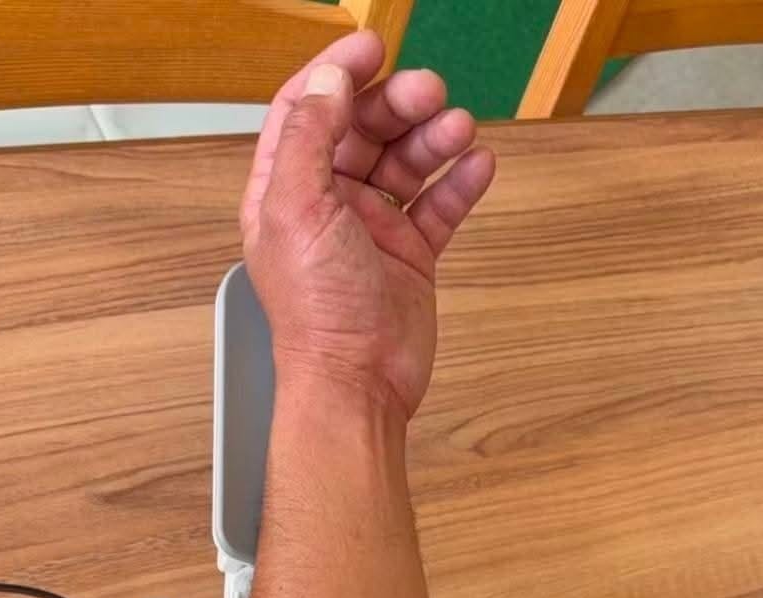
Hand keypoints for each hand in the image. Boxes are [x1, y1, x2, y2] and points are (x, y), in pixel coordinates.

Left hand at [241, 30, 494, 420]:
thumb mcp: (296, 210)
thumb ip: (307, 139)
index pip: (306, 111)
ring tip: (459, 129)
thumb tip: (328, 84)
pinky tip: (478, 165)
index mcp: (284, 191)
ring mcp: (371, 230)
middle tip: (431, 92)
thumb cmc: (317, 311)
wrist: (357, 383)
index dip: (335, 74)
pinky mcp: (410, 255)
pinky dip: (459, 182)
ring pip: (405, 162)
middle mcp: (326, 206)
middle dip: (397, 104)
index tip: (372, 49)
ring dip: (433, 139)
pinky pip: (438, 205)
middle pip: (362, 129)